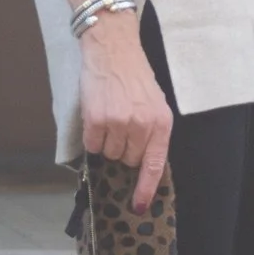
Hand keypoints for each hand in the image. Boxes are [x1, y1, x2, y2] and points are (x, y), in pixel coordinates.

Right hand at [78, 9, 171, 211]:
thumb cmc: (133, 75)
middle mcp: (142, 126)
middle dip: (123, 148)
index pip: (154, 165)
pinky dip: (92, 135)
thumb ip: (151, 132)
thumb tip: (141, 164)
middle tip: (121, 124)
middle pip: (128, 160)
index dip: (146, 189)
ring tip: (110, 114)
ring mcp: (119, 124)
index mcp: (161, 123)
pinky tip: (97, 115)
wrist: (113, 48)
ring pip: (109, 153)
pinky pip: (92, 145)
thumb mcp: (153, 103)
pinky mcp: (97, 120)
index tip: (139, 206)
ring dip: (106, 140)